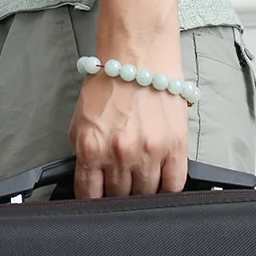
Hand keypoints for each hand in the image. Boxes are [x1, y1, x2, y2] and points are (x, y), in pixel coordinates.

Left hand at [68, 54, 188, 198]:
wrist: (138, 54)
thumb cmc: (110, 84)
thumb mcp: (80, 122)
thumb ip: (83, 155)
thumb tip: (91, 181)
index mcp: (92, 148)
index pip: (90, 195)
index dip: (94, 200)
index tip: (99, 198)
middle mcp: (120, 154)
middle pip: (119, 197)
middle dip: (119, 191)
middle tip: (122, 179)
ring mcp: (150, 152)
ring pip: (146, 194)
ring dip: (143, 188)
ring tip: (141, 173)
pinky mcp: (175, 147)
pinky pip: (174, 185)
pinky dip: (167, 188)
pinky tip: (162, 179)